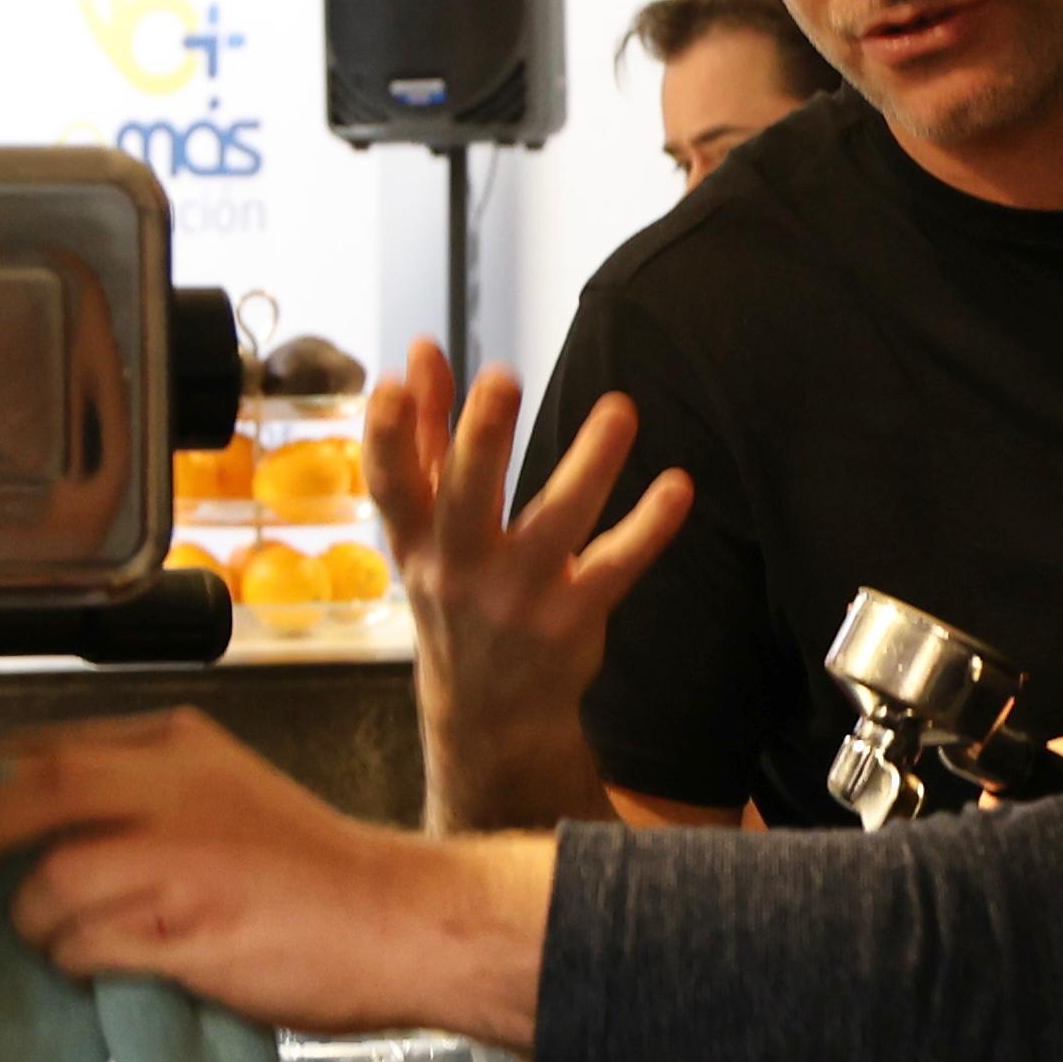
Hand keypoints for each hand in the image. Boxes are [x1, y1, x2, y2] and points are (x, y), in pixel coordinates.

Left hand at [0, 709, 556, 1046]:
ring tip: (53, 939)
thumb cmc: (320, 872)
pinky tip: (93, 968)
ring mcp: (172, 858)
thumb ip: (149, 793)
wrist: (397, 921)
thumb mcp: (230, 792)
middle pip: (32, 793)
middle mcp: (169, 788)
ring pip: (49, 882)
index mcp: (180, 745)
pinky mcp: (177, 929)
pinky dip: (73, 961)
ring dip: (33, 921)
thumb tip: (54, 825)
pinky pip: (84, 945)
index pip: (51, 746)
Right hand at [368, 339, 693, 829]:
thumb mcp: (424, 527)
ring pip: (555, 525)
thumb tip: (419, 350)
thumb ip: (422, 435)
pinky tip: (678, 486)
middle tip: (502, 378)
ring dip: (589, 466)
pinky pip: (614, 568)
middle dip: (479, 440)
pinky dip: (648, 528)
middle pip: (464, 501)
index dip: (384, 436)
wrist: (489, 711)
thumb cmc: (456, 591)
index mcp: (417, 542)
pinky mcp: (571, 618)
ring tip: (620, 409)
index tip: (392, 381)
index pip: (390, 486)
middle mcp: (459, 570)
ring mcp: (517, 597)